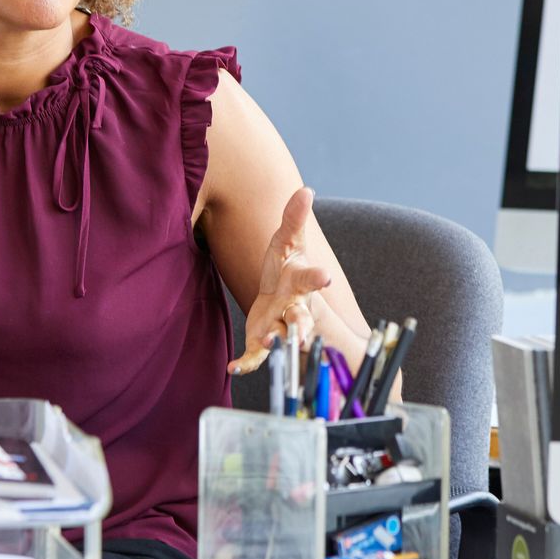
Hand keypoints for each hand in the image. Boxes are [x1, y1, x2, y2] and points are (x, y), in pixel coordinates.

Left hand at [226, 186, 331, 373]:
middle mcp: (294, 308)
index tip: (325, 278)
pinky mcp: (263, 340)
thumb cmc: (286, 267)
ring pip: (282, 338)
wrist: (283, 299)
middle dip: (303, 326)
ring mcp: (280, 326)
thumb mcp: (288, 241)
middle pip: (301, 319)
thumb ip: (294, 218)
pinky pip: (256, 355)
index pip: (310, 279)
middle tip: (304, 335)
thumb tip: (306, 189)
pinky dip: (247, 363)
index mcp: (299, 282)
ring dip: (277, 343)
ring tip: (268, 344)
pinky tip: (234, 368)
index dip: (318, 278)